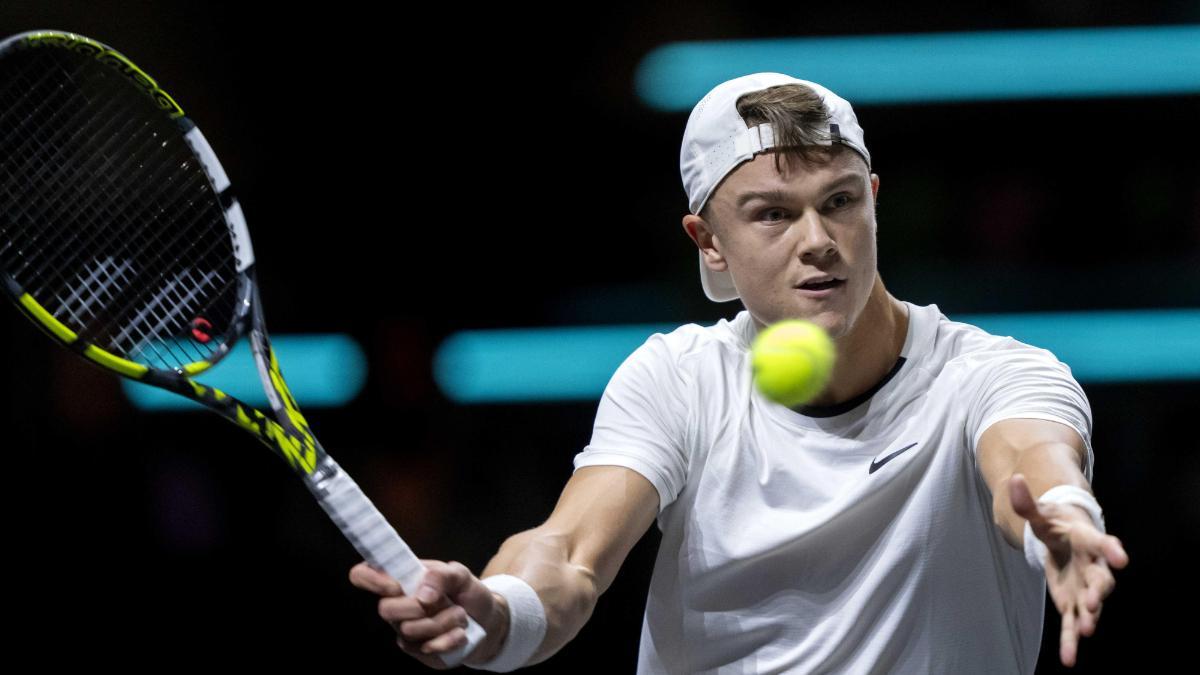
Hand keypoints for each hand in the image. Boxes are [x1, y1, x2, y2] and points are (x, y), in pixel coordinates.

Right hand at [349, 560, 508, 668]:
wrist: (487, 621)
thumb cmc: (467, 593)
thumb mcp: (460, 574)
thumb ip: (441, 575)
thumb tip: (423, 594)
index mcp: (401, 578)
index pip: (363, 574)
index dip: (370, 579)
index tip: (396, 585)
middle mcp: (397, 604)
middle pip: (384, 609)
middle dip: (417, 607)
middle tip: (441, 601)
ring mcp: (405, 629)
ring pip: (408, 630)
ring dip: (441, 622)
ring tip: (459, 615)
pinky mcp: (418, 650)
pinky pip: (424, 648)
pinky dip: (448, 639)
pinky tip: (460, 633)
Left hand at [1008, 474, 1129, 667]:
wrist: (1062, 539)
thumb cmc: (1054, 523)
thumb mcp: (1038, 513)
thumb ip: (1027, 502)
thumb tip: (1013, 480)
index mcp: (1086, 540)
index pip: (1101, 543)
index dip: (1111, 550)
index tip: (1121, 558)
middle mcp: (1092, 566)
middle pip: (1101, 579)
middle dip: (1099, 591)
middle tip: (1094, 601)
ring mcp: (1084, 587)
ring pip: (1092, 605)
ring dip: (1089, 617)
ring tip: (1086, 632)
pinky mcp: (1072, 603)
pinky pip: (1072, 623)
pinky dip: (1070, 640)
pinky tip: (1069, 659)